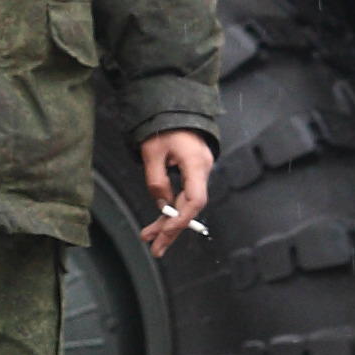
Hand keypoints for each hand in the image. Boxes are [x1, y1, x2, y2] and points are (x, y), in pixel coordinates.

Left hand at [138, 129, 213, 257]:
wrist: (174, 105)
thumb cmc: (162, 126)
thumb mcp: (152, 152)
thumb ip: (156, 181)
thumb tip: (162, 205)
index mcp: (196, 164)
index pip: (195, 200)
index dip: (180, 220)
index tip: (164, 233)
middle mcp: (203, 169)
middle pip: (191, 208)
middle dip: (172, 229)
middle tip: (156, 248)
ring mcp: (201, 170)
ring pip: (187, 204)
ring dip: (169, 222)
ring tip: (150, 238)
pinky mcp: (194, 170)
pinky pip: (185, 195)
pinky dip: (172, 208)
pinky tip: (159, 221)